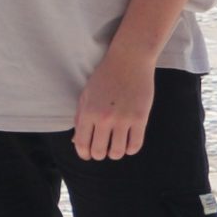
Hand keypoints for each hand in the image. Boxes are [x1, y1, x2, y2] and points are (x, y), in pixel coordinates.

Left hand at [74, 43, 155, 160]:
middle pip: (99, 151)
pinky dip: (131, 150)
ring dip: (115, 154)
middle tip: (102, 152)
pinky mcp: (140, 118)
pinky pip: (136, 145)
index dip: (84, 154)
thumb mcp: (85, 96)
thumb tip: (76, 141)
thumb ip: (80, 118)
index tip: (87, 155)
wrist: (129, 61)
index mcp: (87, 113)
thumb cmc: (104, 77)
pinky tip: (128, 145)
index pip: (82, 144)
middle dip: (99, 155)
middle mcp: (104, 118)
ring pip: (118, 151)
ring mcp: (123, 119)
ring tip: (115, 148)